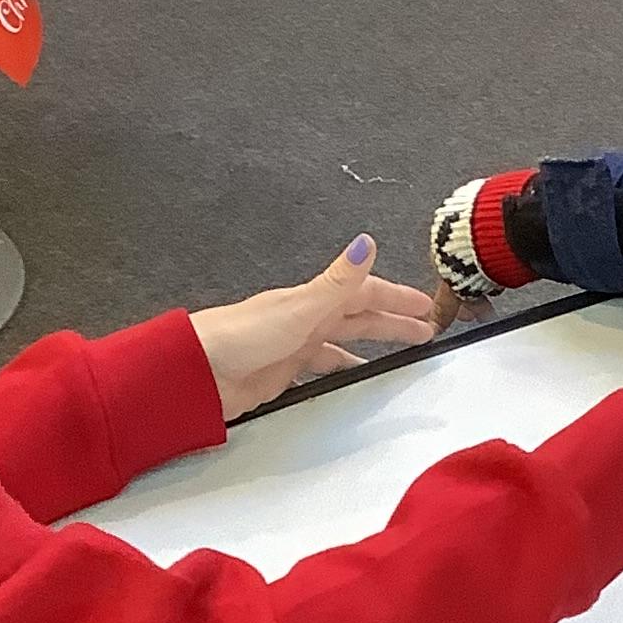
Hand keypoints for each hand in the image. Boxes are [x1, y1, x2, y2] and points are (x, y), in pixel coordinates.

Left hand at [191, 238, 437, 419]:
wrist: (197, 370)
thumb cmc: (241, 335)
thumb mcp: (299, 307)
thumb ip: (337, 281)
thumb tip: (366, 243)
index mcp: (313, 301)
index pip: (366, 294)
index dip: (397, 299)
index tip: (426, 305)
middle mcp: (305, 320)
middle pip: (359, 318)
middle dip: (392, 322)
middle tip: (425, 330)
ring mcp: (293, 346)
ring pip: (342, 343)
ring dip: (369, 347)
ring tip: (396, 358)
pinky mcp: (282, 373)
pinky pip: (321, 369)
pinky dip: (339, 372)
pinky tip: (347, 380)